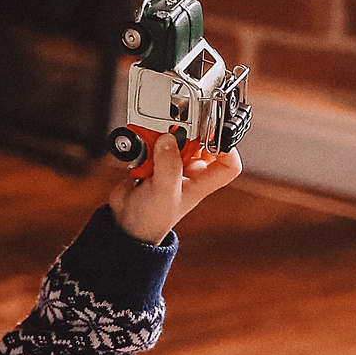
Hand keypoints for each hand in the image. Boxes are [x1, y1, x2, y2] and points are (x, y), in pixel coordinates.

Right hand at [108, 130, 241, 240]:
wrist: (126, 220)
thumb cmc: (152, 217)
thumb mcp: (164, 194)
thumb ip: (168, 166)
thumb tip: (168, 138)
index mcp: (202, 181)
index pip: (229, 163)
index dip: (226, 147)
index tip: (210, 135)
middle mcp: (190, 169)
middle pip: (200, 140)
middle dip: (185, 134)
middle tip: (170, 135)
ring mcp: (172, 161)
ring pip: (176, 136)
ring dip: (161, 137)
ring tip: (150, 148)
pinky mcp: (155, 156)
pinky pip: (154, 138)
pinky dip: (146, 140)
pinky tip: (140, 153)